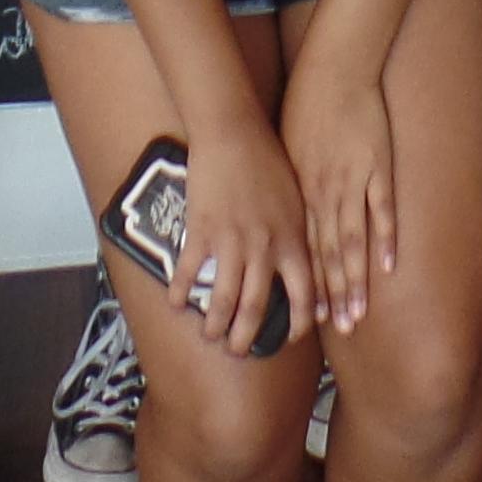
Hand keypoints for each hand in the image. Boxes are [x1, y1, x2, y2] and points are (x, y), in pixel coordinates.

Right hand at [169, 115, 313, 355]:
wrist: (235, 131)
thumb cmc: (269, 160)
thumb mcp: (297, 199)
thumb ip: (299, 236)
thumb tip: (305, 267)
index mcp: (292, 240)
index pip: (303, 296)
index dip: (298, 325)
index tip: (290, 338)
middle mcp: (264, 247)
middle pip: (257, 308)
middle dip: (247, 337)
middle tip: (239, 350)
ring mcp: (232, 241)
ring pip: (224, 300)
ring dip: (215, 324)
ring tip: (210, 335)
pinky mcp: (202, 230)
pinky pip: (190, 272)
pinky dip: (180, 291)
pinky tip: (175, 302)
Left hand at [278, 44, 399, 333]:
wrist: (334, 69)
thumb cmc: (308, 106)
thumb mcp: (288, 148)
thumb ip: (290, 184)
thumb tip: (281, 212)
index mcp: (302, 190)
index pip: (304, 248)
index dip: (309, 283)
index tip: (311, 316)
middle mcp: (324, 194)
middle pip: (327, 255)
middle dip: (333, 295)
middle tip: (338, 329)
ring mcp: (352, 183)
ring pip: (352, 242)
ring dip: (355, 280)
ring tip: (359, 313)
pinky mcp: (377, 167)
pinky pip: (381, 211)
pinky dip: (385, 240)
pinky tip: (389, 267)